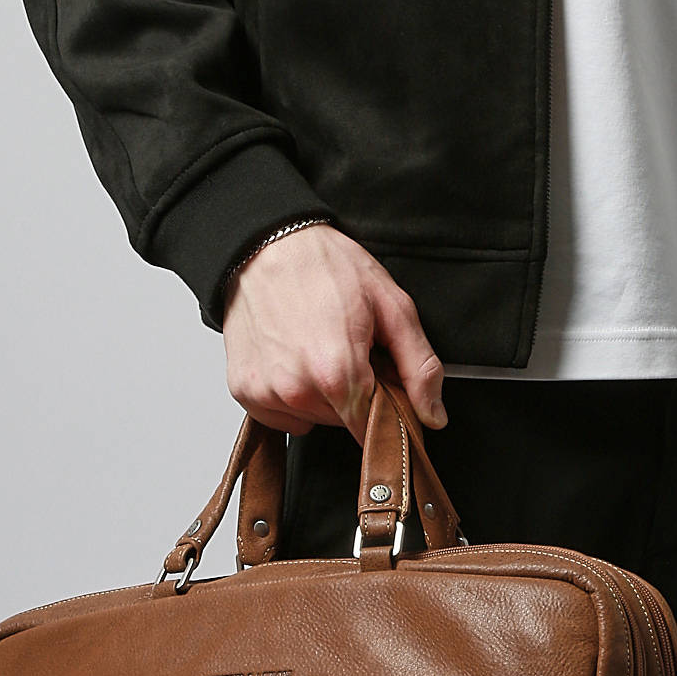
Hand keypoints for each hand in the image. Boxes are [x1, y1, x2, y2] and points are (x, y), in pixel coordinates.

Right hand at [221, 222, 447, 444]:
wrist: (267, 244)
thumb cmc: (326, 267)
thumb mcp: (392, 307)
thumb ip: (419, 367)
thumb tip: (433, 415)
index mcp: (338, 373)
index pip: (373, 431)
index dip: (385, 411)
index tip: (382, 384)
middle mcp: (297, 390)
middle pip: (343, 423)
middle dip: (354, 394)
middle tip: (349, 350)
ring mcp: (266, 392)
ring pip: (313, 419)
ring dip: (322, 395)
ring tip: (318, 348)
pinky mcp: (244, 391)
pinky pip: (282, 416)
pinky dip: (292, 396)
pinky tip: (294, 359)